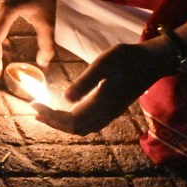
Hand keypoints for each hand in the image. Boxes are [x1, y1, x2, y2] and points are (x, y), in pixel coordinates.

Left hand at [35, 39, 174, 135]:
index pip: (72, 121)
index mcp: (103, 103)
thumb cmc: (128, 58)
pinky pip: (90, 122)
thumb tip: (65, 99)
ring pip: (83, 128)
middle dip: (53, 122)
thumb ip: (85, 82)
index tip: (33, 103)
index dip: (51, 116)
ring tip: (44, 113)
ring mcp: (111, 112)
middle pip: (76, 128)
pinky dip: (73, 120)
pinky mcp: (113, 108)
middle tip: (34, 109)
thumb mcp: (104, 63)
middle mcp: (107, 113)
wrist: (153, 60)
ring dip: (62, 123)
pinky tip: (65, 110)